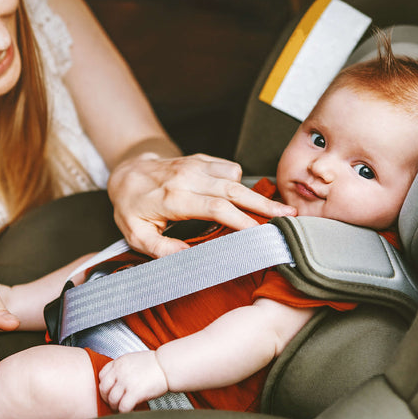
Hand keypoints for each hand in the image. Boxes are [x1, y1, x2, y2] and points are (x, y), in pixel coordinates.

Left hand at [98, 350, 168, 412]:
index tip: (110, 391)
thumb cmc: (153, 364)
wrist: (167, 366)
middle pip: (103, 389)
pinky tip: (130, 410)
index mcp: (118, 362)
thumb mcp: (132, 359)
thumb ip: (121, 368)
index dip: (105, 386)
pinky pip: (123, 407)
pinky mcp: (135, 392)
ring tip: (121, 408)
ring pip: (112, 399)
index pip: (101, 376)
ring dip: (115, 406)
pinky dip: (124, 412)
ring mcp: (126, 382)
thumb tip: (115, 381)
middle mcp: (119, 372)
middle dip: (107, 398)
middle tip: (114, 403)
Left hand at [107, 153, 296, 256]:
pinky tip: (247, 198)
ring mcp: (196, 166)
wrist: (127, 172)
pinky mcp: (202, 160)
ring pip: (235, 177)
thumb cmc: (132, 207)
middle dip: (264, 204)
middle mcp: (188, 178)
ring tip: (277, 211)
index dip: (241, 221)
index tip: (261, 234)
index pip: (215, 208)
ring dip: (257, 194)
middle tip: (290, 216)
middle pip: (233, 189)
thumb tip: (188, 258)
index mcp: (173, 198)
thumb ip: (161, 249)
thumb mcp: (136, 235)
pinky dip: (241, 183)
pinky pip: (229, 168)